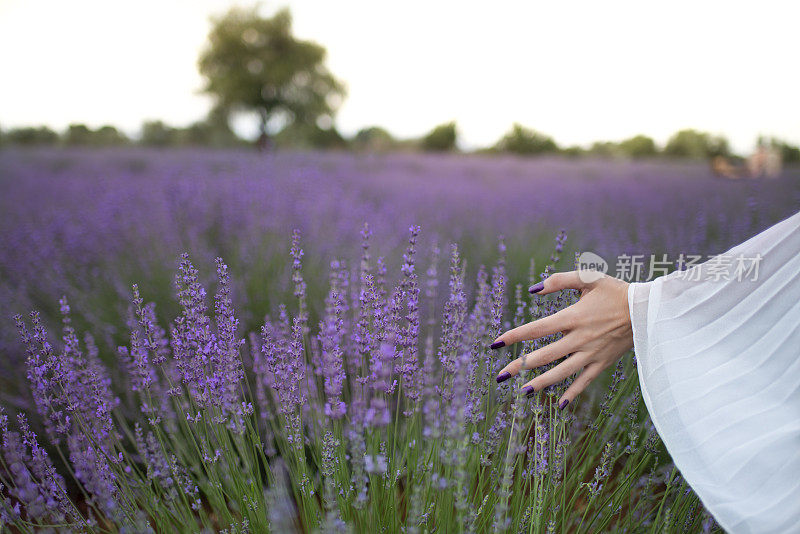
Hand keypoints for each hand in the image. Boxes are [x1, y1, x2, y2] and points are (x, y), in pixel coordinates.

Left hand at [491, 271, 632, 408]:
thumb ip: (559, 280)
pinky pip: (585, 381)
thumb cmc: (615, 291)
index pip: (537, 329)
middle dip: (520, 366)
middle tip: (501, 375)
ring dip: (541, 383)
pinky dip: (572, 393)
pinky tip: (559, 404)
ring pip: (562, 372)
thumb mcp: (588, 278)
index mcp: (573, 317)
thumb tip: (533, 289)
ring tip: (523, 391)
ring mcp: (592, 353)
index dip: (514, 336)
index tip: (495, 343)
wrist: (649, 310)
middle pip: (544, 355)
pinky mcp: (603, 362)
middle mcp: (580, 338)